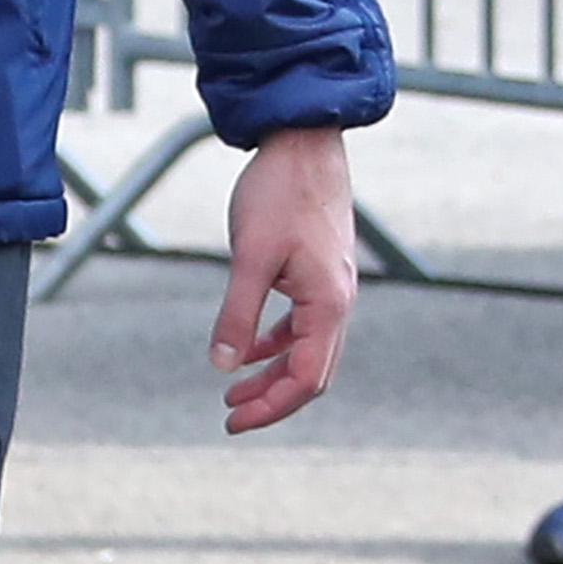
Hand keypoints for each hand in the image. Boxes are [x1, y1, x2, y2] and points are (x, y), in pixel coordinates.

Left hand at [211, 125, 354, 434]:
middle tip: (230, 416)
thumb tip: (223, 366)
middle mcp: (338, 303)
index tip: (232, 420)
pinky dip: (275, 342)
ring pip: (306, 350)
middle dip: (272, 400)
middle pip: (311, 373)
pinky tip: (247, 350)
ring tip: (232, 391)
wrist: (303, 143)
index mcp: (329, 305)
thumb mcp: (250, 256)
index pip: (305, 379)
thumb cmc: (279, 194)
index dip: (270, 407)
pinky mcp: (319, 273)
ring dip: (272, 374)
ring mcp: (332, 288)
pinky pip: (301, 324)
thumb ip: (237, 314)